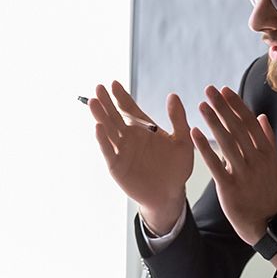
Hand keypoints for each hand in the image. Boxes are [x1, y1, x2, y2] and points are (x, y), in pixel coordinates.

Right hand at [89, 82, 193, 233]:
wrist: (170, 193)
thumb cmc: (177, 168)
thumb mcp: (182, 141)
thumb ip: (177, 118)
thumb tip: (172, 95)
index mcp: (144, 128)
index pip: (129, 108)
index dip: (121, 96)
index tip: (114, 83)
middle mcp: (129, 137)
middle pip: (115, 116)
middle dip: (106, 102)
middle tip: (99, 88)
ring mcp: (121, 150)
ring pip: (108, 130)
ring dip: (100, 116)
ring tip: (93, 102)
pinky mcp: (117, 165)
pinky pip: (108, 150)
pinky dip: (102, 139)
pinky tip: (98, 127)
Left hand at [191, 86, 276, 245]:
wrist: (268, 222)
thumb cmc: (268, 192)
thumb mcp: (274, 164)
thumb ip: (267, 139)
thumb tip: (261, 116)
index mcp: (266, 152)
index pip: (249, 122)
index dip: (236, 105)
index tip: (224, 90)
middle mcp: (256, 160)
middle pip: (237, 128)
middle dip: (223, 107)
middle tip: (209, 90)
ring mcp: (243, 173)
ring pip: (227, 143)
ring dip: (213, 122)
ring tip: (201, 106)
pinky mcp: (230, 187)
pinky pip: (215, 164)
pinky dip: (204, 148)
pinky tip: (194, 134)